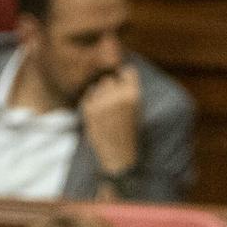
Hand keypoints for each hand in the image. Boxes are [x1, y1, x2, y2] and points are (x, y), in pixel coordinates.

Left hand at [80, 67, 141, 182]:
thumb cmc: (131, 135)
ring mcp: (102, 102)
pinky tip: (98, 116)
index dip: (124, 77)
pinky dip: (91, 103)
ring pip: (97, 86)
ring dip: (100, 94)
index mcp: (134, 95)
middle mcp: (118, 96)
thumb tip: (118, 69)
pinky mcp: (89, 110)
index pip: (128, 71)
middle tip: (113, 105)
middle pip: (109, 78)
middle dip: (110, 88)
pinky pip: (88, 96)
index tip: (123, 84)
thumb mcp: (137, 110)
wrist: (120, 158)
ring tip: (106, 112)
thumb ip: (128, 91)